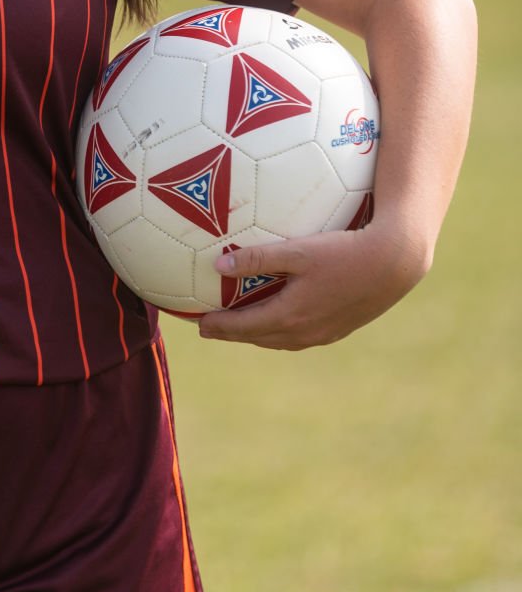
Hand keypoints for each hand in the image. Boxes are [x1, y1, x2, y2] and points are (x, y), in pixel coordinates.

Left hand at [196, 221, 429, 349]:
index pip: (242, 327)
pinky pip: (299, 337)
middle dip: (232, 334)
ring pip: (280, 340)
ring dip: (257, 335)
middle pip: (258, 338)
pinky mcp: (339, 329)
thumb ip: (257, 257)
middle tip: (210, 329)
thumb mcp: (297, 250)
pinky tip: (280, 320)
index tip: (198, 325)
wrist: (393, 265)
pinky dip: (280, 332)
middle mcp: (304, 332)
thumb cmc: (343, 252)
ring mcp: (323, 334)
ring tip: (240, 327)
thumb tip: (218, 263)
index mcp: (289, 317)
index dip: (218, 327)